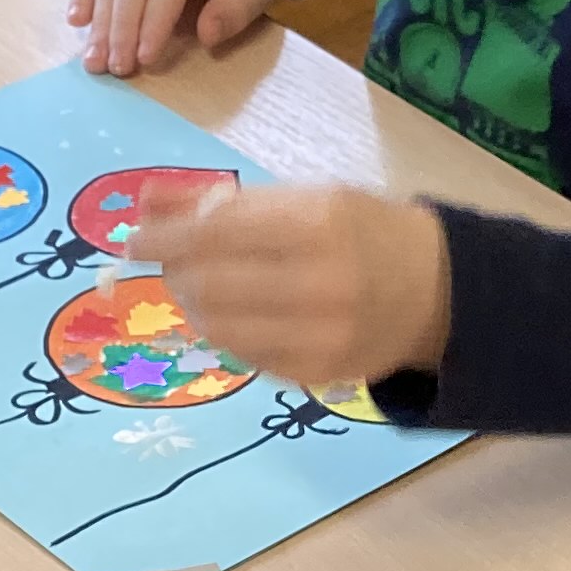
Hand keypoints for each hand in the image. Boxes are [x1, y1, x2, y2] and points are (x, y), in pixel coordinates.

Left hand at [132, 176, 450, 386]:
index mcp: (318, 223)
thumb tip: (148, 200)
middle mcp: (320, 281)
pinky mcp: (317, 372)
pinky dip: (226, 332)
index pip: (213, 232)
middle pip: (207, 284)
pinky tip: (235, 315)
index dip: (162, 237)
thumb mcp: (307, 197)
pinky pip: (244, 355)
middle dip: (175, 273)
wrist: (437, 291)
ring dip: (195, 306)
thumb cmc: (365, 231)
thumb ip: (228, 201)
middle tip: (170, 265)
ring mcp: (320, 334)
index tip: (134, 238)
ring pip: (218, 326)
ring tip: (199, 288)